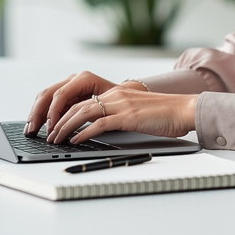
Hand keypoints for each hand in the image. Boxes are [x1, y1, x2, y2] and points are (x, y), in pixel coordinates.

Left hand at [23, 71, 196, 144]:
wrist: (185, 110)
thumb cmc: (166, 115)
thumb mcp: (138, 112)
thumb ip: (121, 115)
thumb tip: (103, 128)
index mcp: (117, 93)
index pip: (83, 101)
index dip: (66, 114)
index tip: (55, 126)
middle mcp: (116, 96)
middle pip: (78, 106)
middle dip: (59, 121)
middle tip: (49, 134)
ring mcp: (121, 105)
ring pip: (83, 113)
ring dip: (66, 127)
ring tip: (56, 139)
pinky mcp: (128, 116)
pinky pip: (99, 124)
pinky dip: (83, 133)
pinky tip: (75, 140)